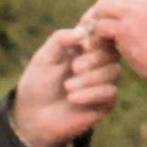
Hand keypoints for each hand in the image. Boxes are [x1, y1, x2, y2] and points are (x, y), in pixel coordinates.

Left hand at [11, 23, 119, 146]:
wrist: (33, 115)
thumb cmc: (38, 83)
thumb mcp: (44, 57)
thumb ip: (59, 39)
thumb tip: (81, 31)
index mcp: (86, 48)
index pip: (103, 36)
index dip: (99, 38)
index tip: (85, 45)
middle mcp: (99, 63)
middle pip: (112, 53)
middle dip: (95, 59)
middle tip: (75, 67)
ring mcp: (104, 83)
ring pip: (114, 72)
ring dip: (91, 78)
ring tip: (68, 86)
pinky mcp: (105, 103)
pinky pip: (110, 93)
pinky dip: (91, 94)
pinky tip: (73, 98)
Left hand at [78, 0, 146, 81]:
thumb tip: (132, 38)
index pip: (122, 2)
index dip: (109, 14)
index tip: (102, 29)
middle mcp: (143, 4)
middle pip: (108, 1)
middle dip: (95, 16)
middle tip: (89, 34)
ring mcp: (134, 15)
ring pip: (102, 11)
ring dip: (94, 28)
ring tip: (93, 45)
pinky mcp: (125, 29)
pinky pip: (100, 27)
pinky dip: (95, 38)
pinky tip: (97, 51)